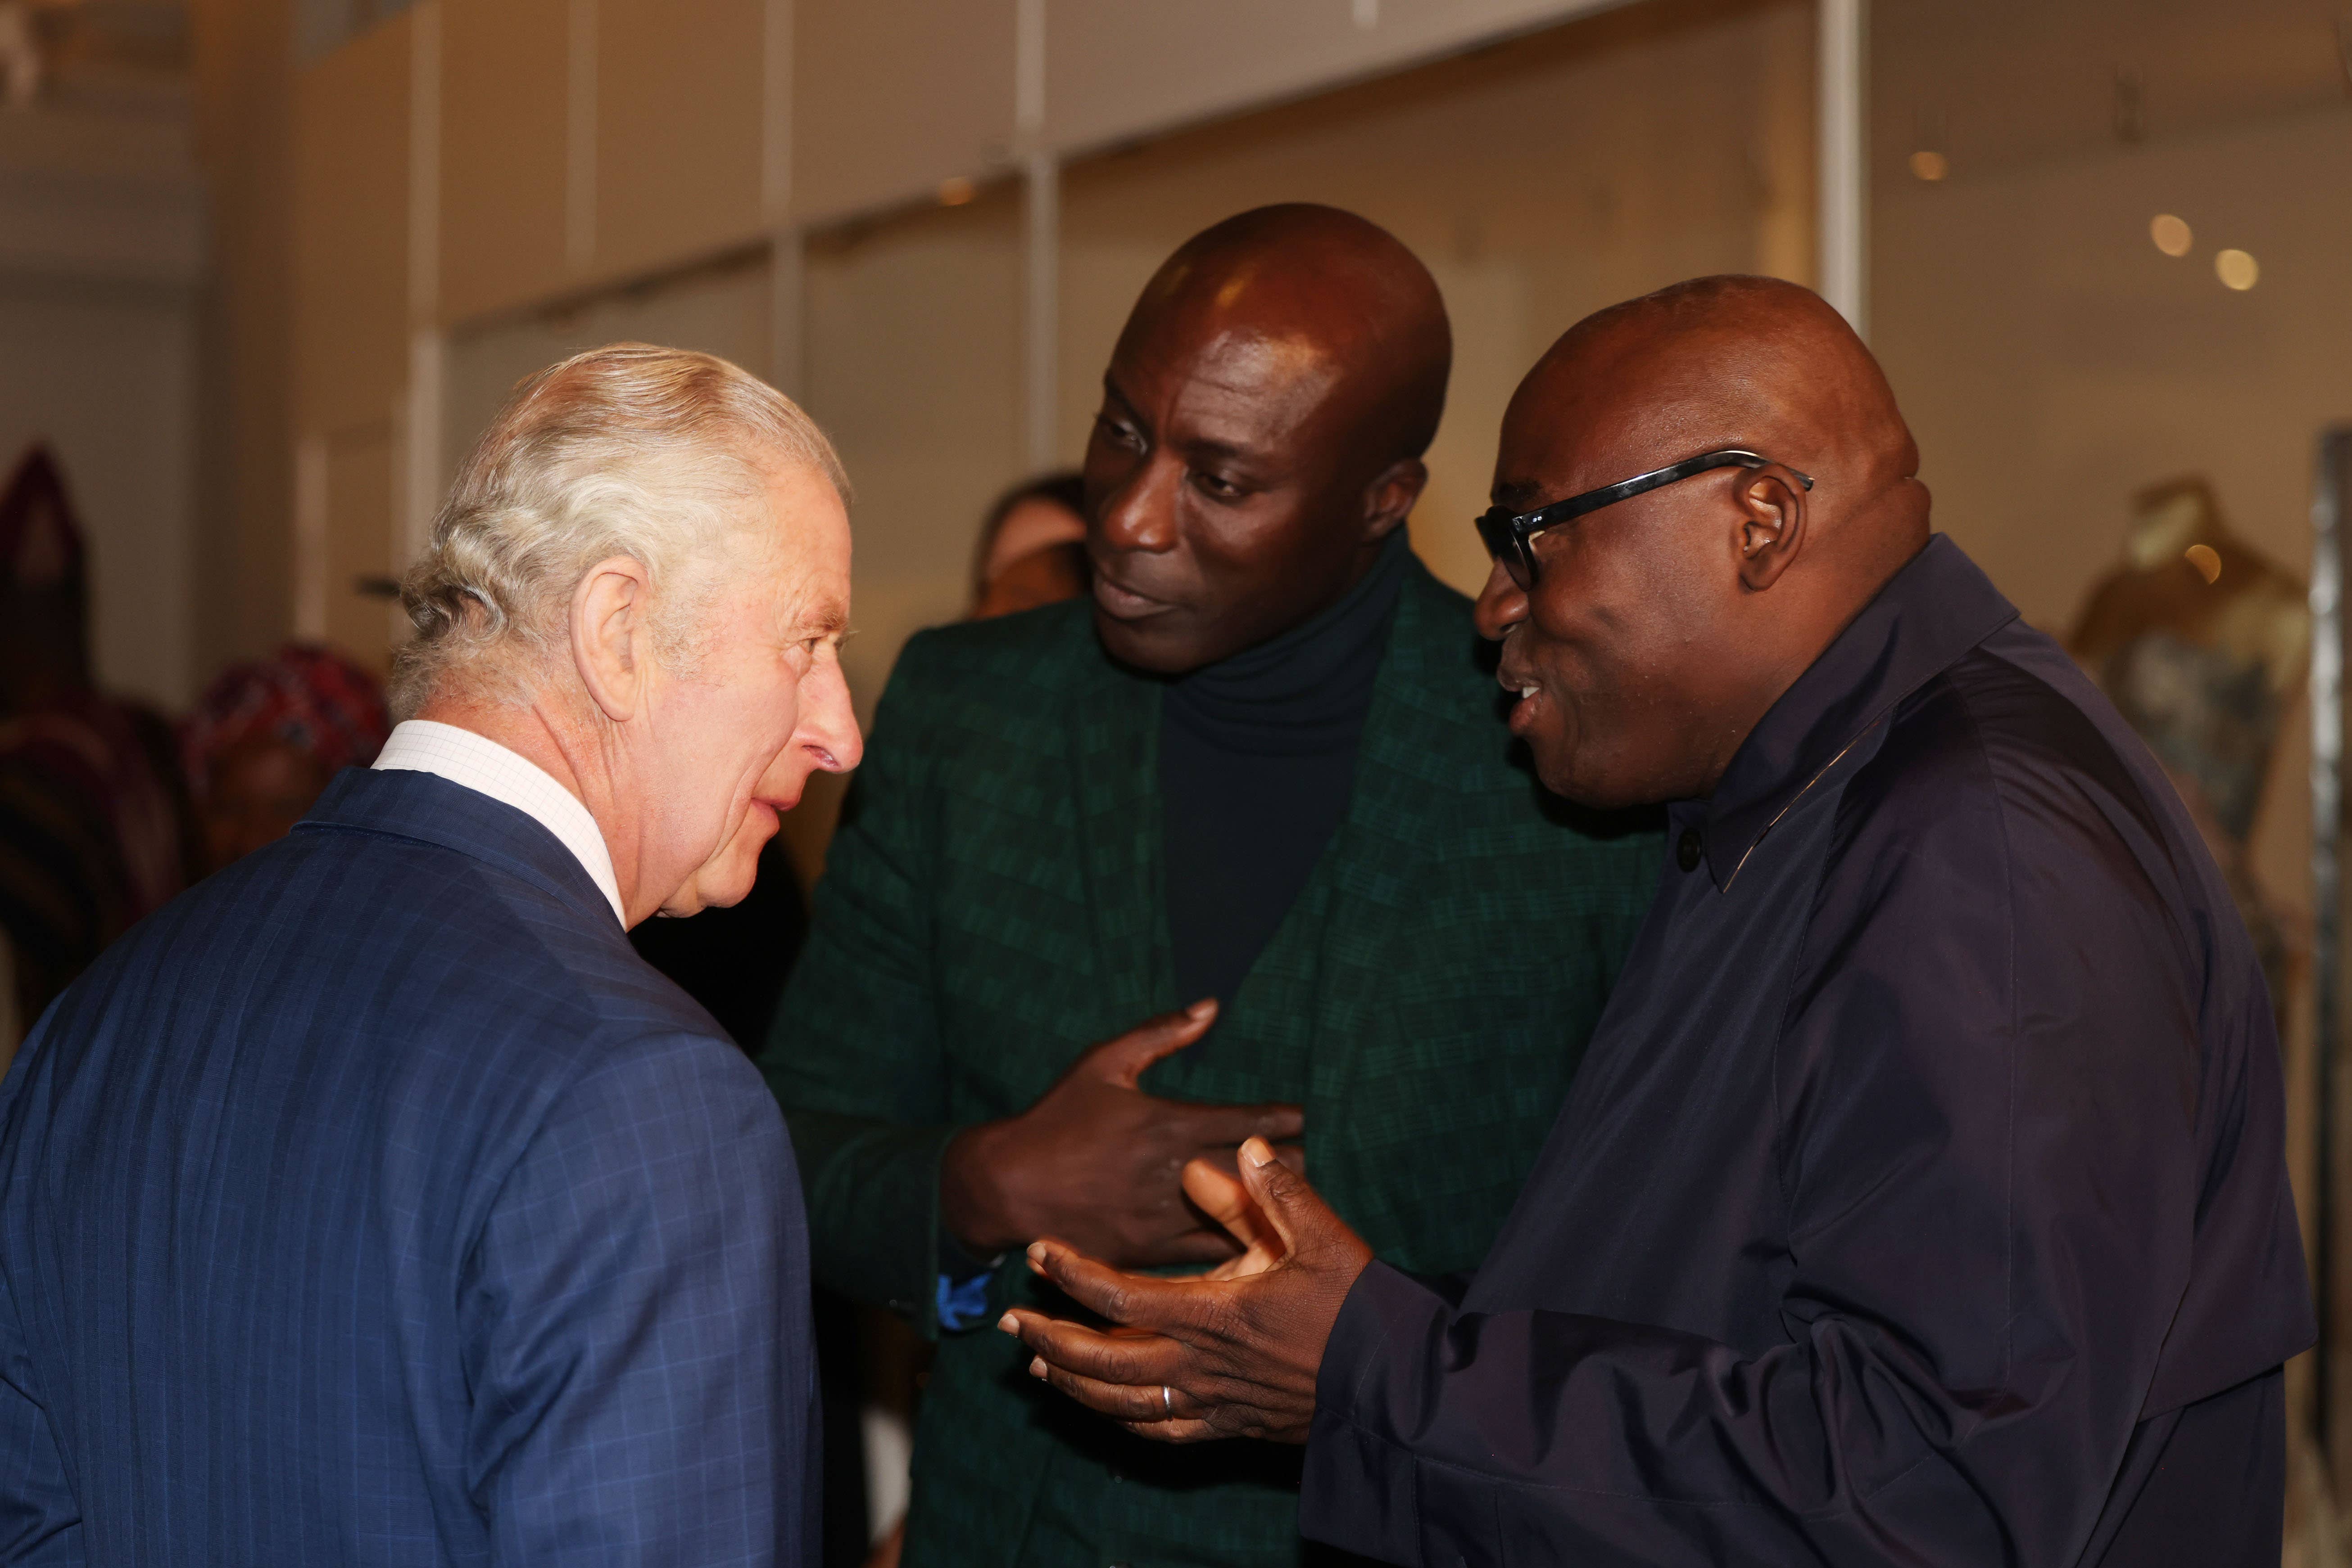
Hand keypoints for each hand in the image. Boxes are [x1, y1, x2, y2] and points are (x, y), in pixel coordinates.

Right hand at [939, 1001, 1305, 1267]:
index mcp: (1168, 1123)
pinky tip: (1262, 1248)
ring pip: (1241, 1219)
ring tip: (1297, 1204)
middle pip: (1257, 1173)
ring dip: (1272, 1210)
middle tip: (1311, 1159)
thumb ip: (1161, 1035)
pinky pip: (1209, 1257)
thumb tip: (1212, 1006)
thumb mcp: (1103, 1064)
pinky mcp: (1150, 1255)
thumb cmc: (1056, 1118)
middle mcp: (1174, 1173)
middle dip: (1291, 1165)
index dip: (1285, 1120)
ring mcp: (1164, 1218)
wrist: (1007, 1187)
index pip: (1248, 1123)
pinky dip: (1238, 1248)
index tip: (1306, 1116)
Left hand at [998, 1136, 1373, 1443]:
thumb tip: (1242, 1146)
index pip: (1120, 1296)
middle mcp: (1202, 1364)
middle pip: (1102, 1361)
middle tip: (1008, 1321)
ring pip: (1122, 1404)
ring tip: (1036, 1365)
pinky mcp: (1232, 1427)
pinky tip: (1108, 1412)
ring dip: (1072, 1384)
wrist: (1397, 1387)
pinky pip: (1164, 1433)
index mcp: (1215, 1314)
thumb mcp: (1325, 1238)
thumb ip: (1277, 1193)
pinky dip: (1125, 1423)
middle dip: (1048, 1339)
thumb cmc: (1361, 1309)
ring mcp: (1214, 1402)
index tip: (1038, 1252)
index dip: (1073, 1274)